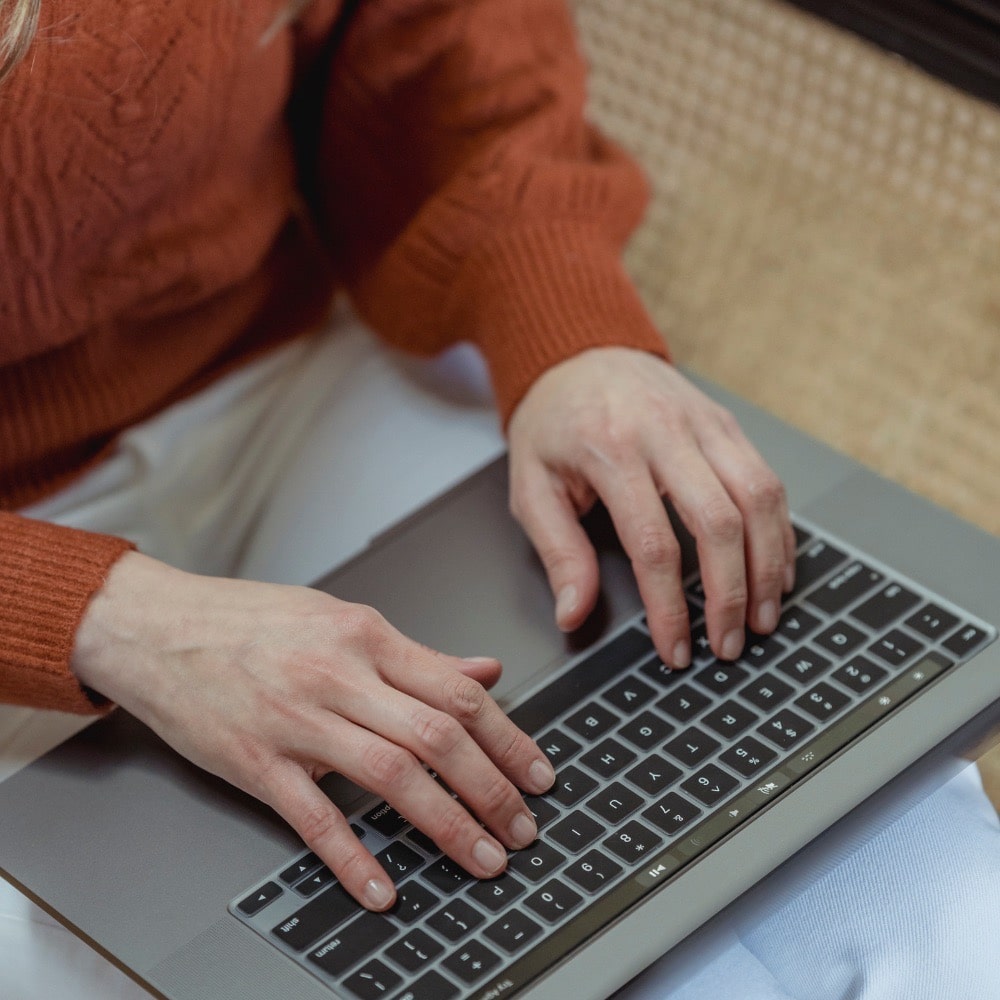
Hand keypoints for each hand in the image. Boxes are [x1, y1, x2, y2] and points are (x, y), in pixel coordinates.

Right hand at [71, 552, 554, 909]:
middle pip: (437, 735)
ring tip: (483, 856)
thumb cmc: (252, 621)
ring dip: (446, 823)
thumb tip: (485, 669)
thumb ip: (417, 654)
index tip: (537, 773)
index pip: (458, 690)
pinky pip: (313, 815)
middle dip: (492, 788)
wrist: (158, 626)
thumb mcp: (342, 619)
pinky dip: (352, 857)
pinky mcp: (254, 760)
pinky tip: (383, 888)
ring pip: (390, 774)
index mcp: (366, 636)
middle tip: (523, 828)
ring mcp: (296, 719)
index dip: (508, 738)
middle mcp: (339, 674)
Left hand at [507, 348, 795, 666]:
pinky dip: (778, 530)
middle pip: (720, 522)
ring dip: (768, 566)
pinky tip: (774, 568)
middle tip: (729, 644)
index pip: (653, 544)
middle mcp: (665, 432)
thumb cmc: (553, 424)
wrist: (580, 354)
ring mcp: (704, 423)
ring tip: (762, 617)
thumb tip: (574, 614)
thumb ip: (557, 551)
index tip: (675, 650)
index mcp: (610, 450)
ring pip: (759, 497)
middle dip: (731, 594)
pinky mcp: (727, 422)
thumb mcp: (531, 486)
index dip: (669, 606)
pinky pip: (768, 479)